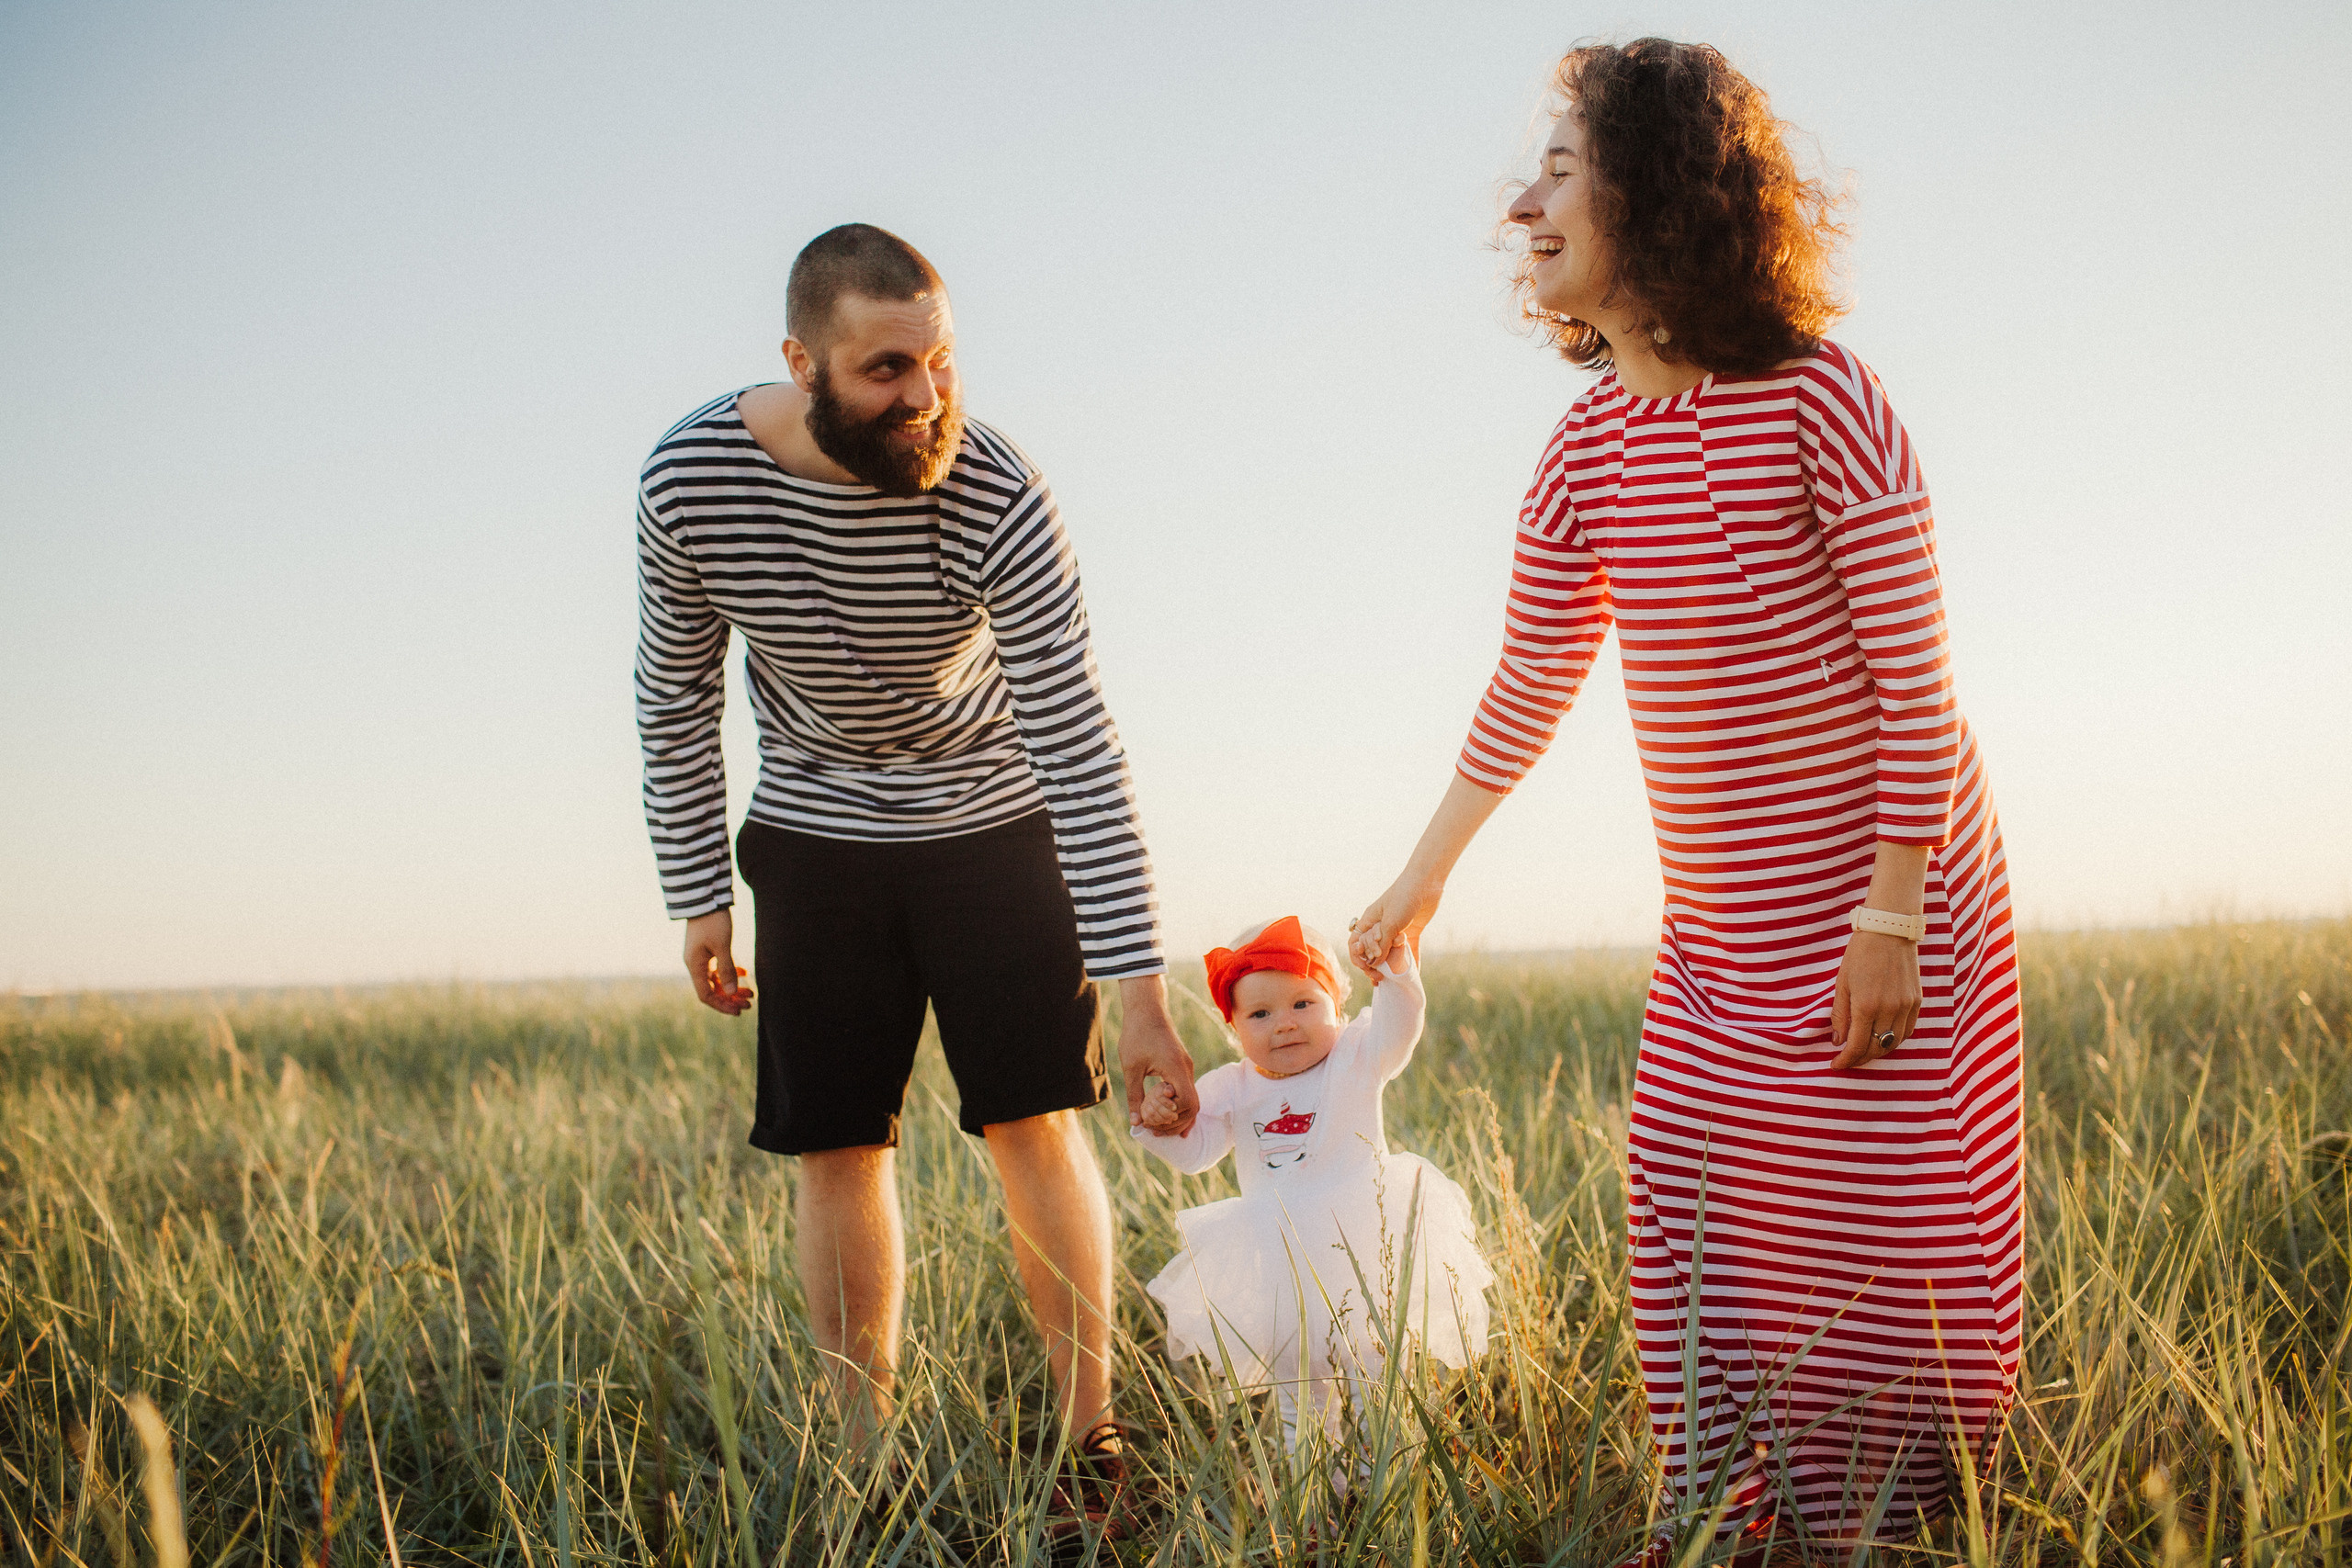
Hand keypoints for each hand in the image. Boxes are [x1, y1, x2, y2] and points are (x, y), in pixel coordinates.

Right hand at [684, 910, 753, 1015]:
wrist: (705, 896)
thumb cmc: (713, 921)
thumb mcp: (723, 946)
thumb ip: (727, 970)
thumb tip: (730, 994)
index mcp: (695, 966)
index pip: (706, 995)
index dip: (722, 1005)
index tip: (739, 1010)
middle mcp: (695, 964)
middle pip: (712, 989)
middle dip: (731, 998)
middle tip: (750, 1003)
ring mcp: (701, 956)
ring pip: (717, 979)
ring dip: (732, 986)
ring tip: (751, 991)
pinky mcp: (708, 949)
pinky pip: (718, 967)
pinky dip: (730, 972)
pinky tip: (745, 972)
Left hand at [1118, 975, 1197, 1135]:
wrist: (1146, 1009)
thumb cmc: (1136, 1034)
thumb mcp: (1131, 1067)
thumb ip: (1135, 1096)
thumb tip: (1136, 1122)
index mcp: (1176, 1068)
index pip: (1187, 1103)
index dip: (1173, 1118)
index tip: (1152, 1121)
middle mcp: (1186, 1069)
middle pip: (1193, 1106)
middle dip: (1176, 1122)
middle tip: (1154, 1130)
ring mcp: (1186, 1067)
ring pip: (1191, 1099)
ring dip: (1176, 1115)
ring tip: (1156, 1125)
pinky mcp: (1181, 1065)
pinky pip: (1185, 1091)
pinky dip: (1177, 1105)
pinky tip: (1163, 1113)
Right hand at [1349, 876, 1442, 978]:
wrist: (1426, 883)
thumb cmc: (1403, 898)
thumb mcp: (1390, 923)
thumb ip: (1382, 944)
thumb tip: (1375, 963)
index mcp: (1369, 922)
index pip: (1356, 944)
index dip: (1358, 958)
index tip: (1367, 968)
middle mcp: (1380, 927)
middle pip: (1372, 951)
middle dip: (1373, 966)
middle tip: (1379, 979)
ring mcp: (1396, 930)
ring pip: (1389, 952)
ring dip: (1390, 967)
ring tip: (1394, 981)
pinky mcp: (1411, 931)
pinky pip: (1409, 950)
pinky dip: (1410, 962)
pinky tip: (1414, 975)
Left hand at [1830, 930, 1919, 1067]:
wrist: (1889, 931)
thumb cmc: (1860, 954)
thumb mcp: (1842, 983)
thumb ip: (1840, 1014)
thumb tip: (1839, 1041)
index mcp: (1866, 1006)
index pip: (1857, 1046)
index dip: (1846, 1060)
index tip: (1836, 1065)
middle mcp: (1889, 1009)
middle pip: (1876, 1049)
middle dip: (1860, 1058)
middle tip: (1848, 1060)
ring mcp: (1906, 1006)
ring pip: (1894, 1043)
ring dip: (1878, 1051)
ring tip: (1864, 1051)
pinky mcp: (1917, 1001)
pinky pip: (1907, 1030)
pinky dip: (1894, 1039)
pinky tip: (1883, 1038)